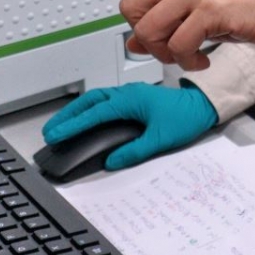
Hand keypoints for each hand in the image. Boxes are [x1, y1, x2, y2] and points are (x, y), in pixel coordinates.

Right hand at [41, 82, 218, 169]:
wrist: (204, 105)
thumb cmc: (186, 117)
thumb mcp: (160, 139)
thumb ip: (134, 151)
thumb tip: (112, 161)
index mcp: (131, 99)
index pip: (94, 113)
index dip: (73, 125)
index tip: (56, 135)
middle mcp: (128, 93)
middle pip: (89, 101)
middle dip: (68, 115)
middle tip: (51, 130)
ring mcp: (131, 94)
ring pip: (96, 99)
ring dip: (78, 111)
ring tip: (61, 126)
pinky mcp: (135, 99)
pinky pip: (106, 101)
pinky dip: (91, 109)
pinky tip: (86, 119)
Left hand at [54, 0, 254, 70]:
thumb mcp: (211, 2)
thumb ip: (172, 15)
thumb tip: (135, 41)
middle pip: (131, 7)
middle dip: (144, 36)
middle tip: (168, 47)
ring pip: (148, 30)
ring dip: (164, 53)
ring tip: (190, 54)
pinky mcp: (210, 8)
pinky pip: (176, 46)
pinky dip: (186, 61)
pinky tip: (204, 57)